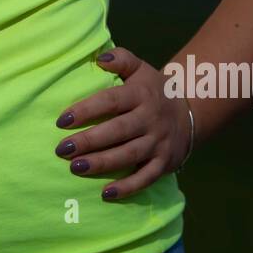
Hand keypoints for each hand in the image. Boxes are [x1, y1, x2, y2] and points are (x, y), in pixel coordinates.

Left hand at [54, 47, 191, 199]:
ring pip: (129, 155)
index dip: (87, 110)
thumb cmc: (152, 90)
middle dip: (89, 141)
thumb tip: (100, 59)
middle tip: (62, 149)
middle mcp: (151, 119)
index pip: (111, 101)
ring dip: (102, 163)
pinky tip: (106, 194)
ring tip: (75, 168)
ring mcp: (159, 142)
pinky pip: (146, 177)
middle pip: (118, 131)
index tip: (61, 120)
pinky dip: (128, 187)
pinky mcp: (165, 163)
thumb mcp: (141, 69)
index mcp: (141, 94)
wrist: (190, 111)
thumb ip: (121, 60)